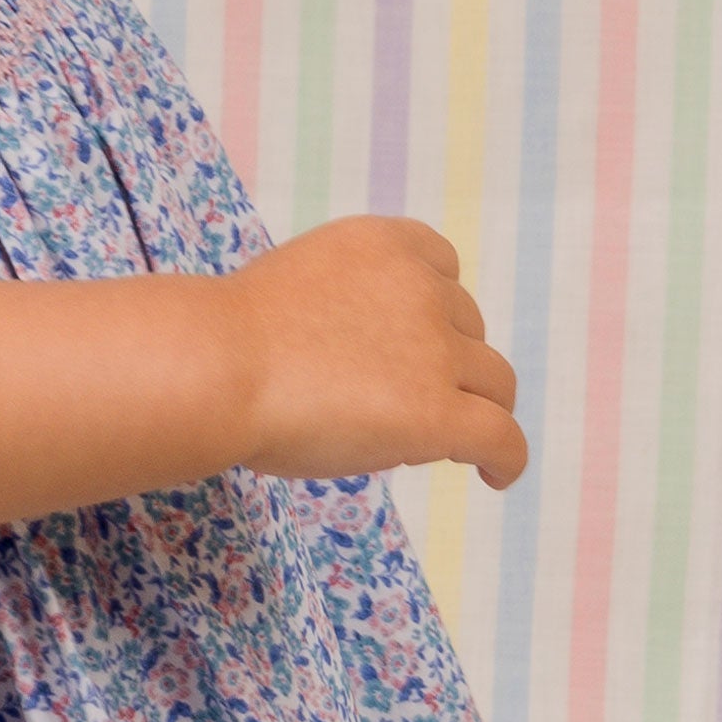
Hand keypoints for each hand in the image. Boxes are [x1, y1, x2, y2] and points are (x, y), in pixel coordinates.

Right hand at [219, 216, 528, 491]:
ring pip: (493, 383)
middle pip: (467, 329)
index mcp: (381, 244)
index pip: (442, 265)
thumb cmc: (229, 335)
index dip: (434, 307)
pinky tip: (492, 476)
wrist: (217, 364)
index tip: (413, 340)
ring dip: (473, 405)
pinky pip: (502, 438)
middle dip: (444, 360)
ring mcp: (434, 350)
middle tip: (395, 400)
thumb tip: (376, 365)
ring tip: (444, 441)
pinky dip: (505, 459)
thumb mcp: (300, 284)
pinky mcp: (438, 412)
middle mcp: (420, 287)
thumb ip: (349, 305)